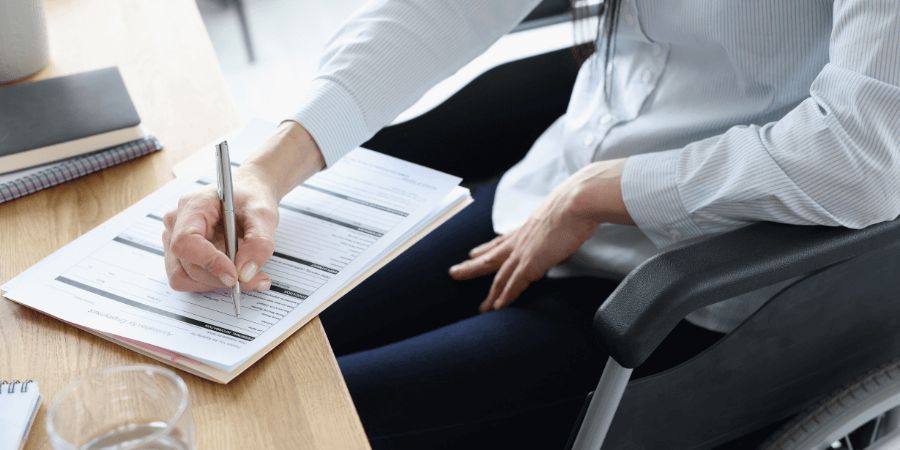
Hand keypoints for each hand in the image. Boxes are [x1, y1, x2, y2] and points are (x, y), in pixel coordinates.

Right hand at [162, 121, 323, 291]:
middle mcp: (177, 223)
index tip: (234, 275)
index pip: (187, 241)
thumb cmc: (251, 198)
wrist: (248, 198)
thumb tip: (245, 273)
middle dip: (220, 278)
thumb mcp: (264, 215)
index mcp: (194, 205)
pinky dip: (213, 283)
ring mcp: (175, 240)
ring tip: (247, 276)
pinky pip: (189, 279)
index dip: (209, 262)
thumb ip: (259, 243)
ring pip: (184, 278)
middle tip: (254, 278)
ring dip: (216, 283)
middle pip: (186, 265)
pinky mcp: (181, 255)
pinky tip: (235, 274)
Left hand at [449, 159, 631, 311]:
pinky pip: (513, 284)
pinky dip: (505, 296)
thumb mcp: (561, 212)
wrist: (577, 203)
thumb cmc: (576, 204)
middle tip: (455, 273)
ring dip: (490, 293)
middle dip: (472, 267)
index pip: (502, 241)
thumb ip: (559, 222)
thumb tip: (570, 225)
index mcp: (527, 227)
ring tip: (481, 307)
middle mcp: (520, 239)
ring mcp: (523, 252)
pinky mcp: (531, 263)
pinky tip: (497, 307)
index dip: (486, 248)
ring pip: (499, 276)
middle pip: (490, 257)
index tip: (473, 253)